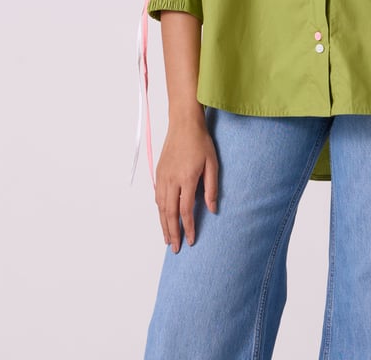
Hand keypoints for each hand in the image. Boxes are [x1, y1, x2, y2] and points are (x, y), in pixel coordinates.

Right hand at [155, 117, 218, 252]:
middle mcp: (171, 180)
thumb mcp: (212, 163)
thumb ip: (212, 188)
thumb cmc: (200, 142)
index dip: (188, 227)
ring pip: (160, 207)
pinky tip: (163, 217)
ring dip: (163, 224)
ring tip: (168, 238)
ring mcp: (162, 176)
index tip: (190, 240)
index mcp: (186, 179)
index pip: (185, 210)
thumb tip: (213, 209)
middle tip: (175, 248)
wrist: (183, 124)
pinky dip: (159, 210)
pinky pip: (157, 196)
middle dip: (172, 232)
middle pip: (169, 213)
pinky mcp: (159, 172)